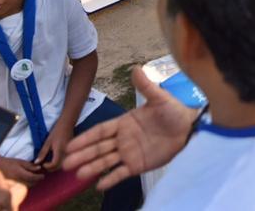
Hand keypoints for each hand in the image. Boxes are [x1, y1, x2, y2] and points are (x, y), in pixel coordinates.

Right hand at [0, 156, 43, 185]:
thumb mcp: (19, 162)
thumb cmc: (9, 163)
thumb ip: (29, 165)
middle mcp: (17, 180)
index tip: (43, 175)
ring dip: (32, 183)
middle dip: (36, 181)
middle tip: (39, 176)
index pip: (32, 177)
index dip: (39, 177)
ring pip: (26, 186)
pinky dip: (26, 184)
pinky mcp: (11, 187)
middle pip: (30, 183)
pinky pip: (21, 187)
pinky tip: (26, 180)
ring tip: (33, 178)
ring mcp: (14, 184)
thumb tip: (39, 168)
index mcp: (19, 173)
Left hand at [34, 122, 73, 170]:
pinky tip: (54, 158)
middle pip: (59, 167)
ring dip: (55, 166)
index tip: (43, 163)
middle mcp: (66, 154)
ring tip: (48, 161)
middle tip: (44, 164)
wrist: (67, 124)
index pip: (54, 165)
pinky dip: (59, 162)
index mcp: (60, 151)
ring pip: (62, 165)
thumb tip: (36, 163)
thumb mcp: (47, 142)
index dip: (47, 166)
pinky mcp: (70, 152)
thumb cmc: (56, 131)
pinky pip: (64, 160)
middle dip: (50, 168)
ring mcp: (69, 153)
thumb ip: (42, 153)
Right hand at [63, 65, 197, 189]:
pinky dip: (111, 179)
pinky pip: (121, 173)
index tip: (70, 144)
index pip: (100, 131)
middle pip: (98, 148)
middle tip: (65, 163)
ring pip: (106, 161)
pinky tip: (99, 186)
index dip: (85, 138)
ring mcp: (129, 153)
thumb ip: (146, 86)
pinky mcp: (138, 165)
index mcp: (124, 123)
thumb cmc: (173, 112)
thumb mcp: (159, 98)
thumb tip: (136, 68)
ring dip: (92, 167)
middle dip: (82, 154)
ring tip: (78, 175)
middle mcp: (123, 139)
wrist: (189, 129)